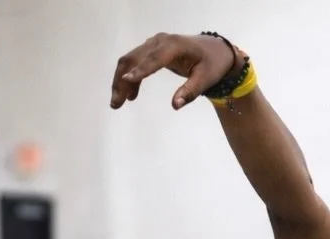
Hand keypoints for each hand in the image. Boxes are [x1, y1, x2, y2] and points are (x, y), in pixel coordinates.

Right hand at [111, 33, 237, 110]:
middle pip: (134, 58)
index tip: (126, 80)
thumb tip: (175, 106)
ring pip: (131, 60)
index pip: (154, 59)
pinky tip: (131, 96)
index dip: (140, 70)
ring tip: (117, 103)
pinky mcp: (152, 49)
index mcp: (174, 46)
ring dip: (121, 80)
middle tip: (115, 104)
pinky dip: (131, 78)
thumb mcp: (205, 80)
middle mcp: (160, 41)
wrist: (213, 50)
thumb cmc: (211, 65)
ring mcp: (154, 43)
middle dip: (122, 80)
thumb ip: (190, 92)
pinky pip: (136, 62)